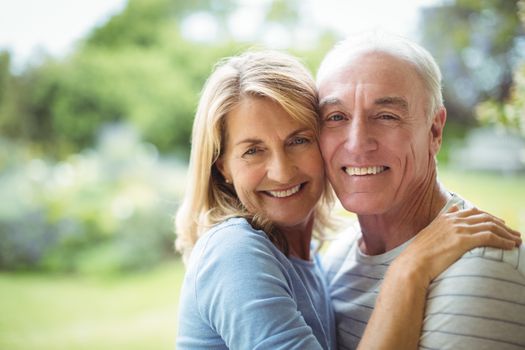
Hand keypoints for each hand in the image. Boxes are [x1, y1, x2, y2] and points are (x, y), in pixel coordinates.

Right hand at [392, 205, 521, 288]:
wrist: (413, 264)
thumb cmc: (419, 254)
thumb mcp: (430, 232)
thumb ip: (442, 220)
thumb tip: (454, 207)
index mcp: (445, 217)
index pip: (474, 212)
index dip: (489, 217)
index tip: (500, 224)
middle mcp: (453, 220)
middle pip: (485, 218)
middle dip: (502, 225)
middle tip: (514, 233)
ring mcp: (458, 229)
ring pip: (490, 226)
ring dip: (506, 233)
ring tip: (517, 240)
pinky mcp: (463, 240)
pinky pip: (489, 237)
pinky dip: (503, 240)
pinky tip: (510, 246)